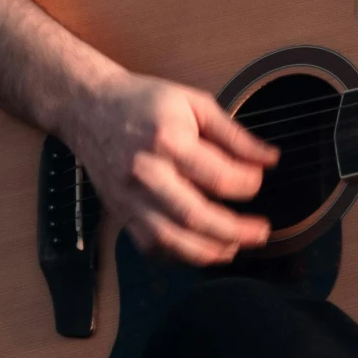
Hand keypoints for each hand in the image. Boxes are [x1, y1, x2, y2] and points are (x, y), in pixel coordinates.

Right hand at [58, 72, 277, 264]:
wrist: (88, 107)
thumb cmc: (142, 102)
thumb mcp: (194, 103)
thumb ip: (234, 134)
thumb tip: (269, 159)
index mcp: (168, 140)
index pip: (217, 176)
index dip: (247, 184)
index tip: (258, 180)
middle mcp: (146, 173)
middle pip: (194, 215)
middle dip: (234, 230)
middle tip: (260, 232)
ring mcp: (130, 197)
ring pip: (171, 239)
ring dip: (208, 251)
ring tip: (235, 247)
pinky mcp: (120, 212)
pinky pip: (150, 246)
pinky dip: (178, 255)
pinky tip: (201, 250)